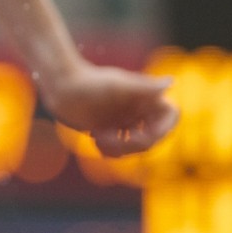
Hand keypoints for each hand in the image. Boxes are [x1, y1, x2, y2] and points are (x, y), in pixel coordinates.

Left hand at [41, 62, 177, 157]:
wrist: (58, 85)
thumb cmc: (87, 82)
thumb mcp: (115, 86)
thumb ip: (144, 87)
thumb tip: (172, 83)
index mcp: (144, 96)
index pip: (171, 115)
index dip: (165, 129)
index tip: (147, 135)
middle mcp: (137, 108)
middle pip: (154, 136)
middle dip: (134, 143)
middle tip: (107, 136)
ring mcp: (123, 120)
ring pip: (136, 146)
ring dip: (119, 148)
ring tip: (98, 136)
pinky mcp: (109, 129)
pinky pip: (119, 149)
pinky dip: (110, 150)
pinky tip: (94, 138)